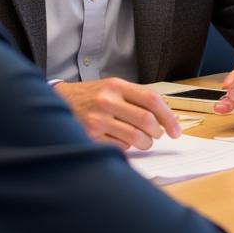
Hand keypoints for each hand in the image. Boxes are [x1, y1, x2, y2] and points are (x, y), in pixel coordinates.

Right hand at [53, 78, 180, 150]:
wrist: (57, 103)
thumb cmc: (91, 96)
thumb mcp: (113, 88)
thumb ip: (137, 98)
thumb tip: (166, 117)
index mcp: (117, 85)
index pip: (152, 100)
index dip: (169, 117)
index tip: (176, 130)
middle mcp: (107, 101)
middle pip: (146, 120)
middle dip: (158, 132)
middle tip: (157, 134)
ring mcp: (97, 119)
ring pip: (136, 137)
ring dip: (145, 143)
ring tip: (142, 140)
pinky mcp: (90, 137)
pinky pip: (121, 147)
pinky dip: (127, 147)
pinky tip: (122, 141)